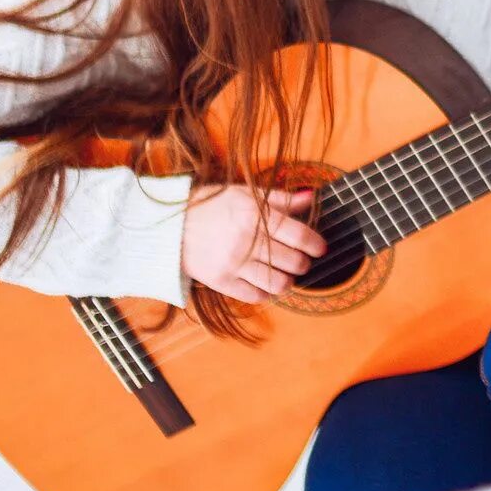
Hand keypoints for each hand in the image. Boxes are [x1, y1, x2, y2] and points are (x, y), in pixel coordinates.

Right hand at [180, 185, 326, 304]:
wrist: (170, 228)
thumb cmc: (211, 207)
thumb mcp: (244, 194)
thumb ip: (280, 199)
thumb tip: (312, 197)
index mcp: (255, 215)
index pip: (299, 235)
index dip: (315, 244)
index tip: (320, 247)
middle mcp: (247, 241)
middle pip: (293, 262)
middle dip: (303, 263)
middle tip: (301, 261)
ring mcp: (234, 264)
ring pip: (278, 283)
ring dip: (288, 281)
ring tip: (286, 274)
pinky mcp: (221, 282)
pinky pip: (256, 296)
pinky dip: (267, 292)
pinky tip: (265, 283)